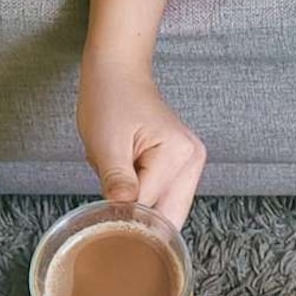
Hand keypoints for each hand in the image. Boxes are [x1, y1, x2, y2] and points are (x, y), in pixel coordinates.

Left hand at [76, 52, 206, 225]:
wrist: (117, 75)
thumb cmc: (110, 100)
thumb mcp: (106, 144)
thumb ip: (118, 183)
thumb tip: (123, 220)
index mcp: (179, 154)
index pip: (150, 207)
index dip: (123, 214)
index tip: (102, 210)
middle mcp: (193, 161)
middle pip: (168, 217)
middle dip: (137, 216)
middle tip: (111, 199)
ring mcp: (191, 165)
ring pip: (167, 212)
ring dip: (140, 207)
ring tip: (122, 179)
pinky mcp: (183, 168)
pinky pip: (164, 199)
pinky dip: (144, 197)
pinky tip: (131, 178)